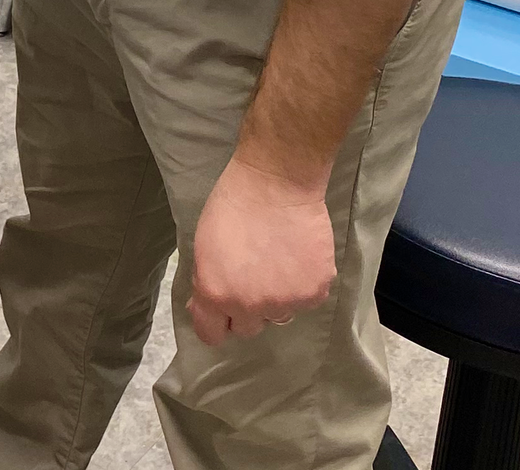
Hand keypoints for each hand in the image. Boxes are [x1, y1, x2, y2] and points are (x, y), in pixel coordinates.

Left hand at [187, 153, 334, 343]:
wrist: (275, 183)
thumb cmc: (232, 205)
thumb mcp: (204, 245)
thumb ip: (207, 281)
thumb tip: (206, 304)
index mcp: (217, 294)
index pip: (212, 334)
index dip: (214, 323)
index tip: (219, 313)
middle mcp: (251, 306)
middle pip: (248, 327)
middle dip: (246, 309)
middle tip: (250, 278)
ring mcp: (286, 302)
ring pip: (278, 314)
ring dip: (275, 298)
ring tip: (275, 262)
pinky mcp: (315, 293)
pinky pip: (305, 300)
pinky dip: (301, 285)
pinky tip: (295, 258)